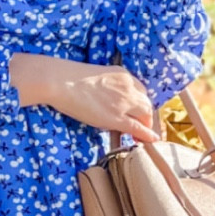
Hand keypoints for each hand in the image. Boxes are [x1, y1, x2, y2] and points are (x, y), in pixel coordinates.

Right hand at [10, 53, 158, 143]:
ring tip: (143, 136)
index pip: (141, 91)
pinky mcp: (116, 118)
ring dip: (147, 125)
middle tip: (143, 126)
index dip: (141, 104)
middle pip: (146, 104)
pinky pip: (137, 128)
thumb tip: (105, 98)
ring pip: (145, 116)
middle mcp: (128, 87)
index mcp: (123, 75)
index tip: (139, 112)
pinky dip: (147, 134)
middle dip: (147, 116)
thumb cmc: (70, 79)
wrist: (62, 82)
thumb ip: (107, 86)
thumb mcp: (97, 76)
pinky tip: (151, 140)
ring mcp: (123, 102)